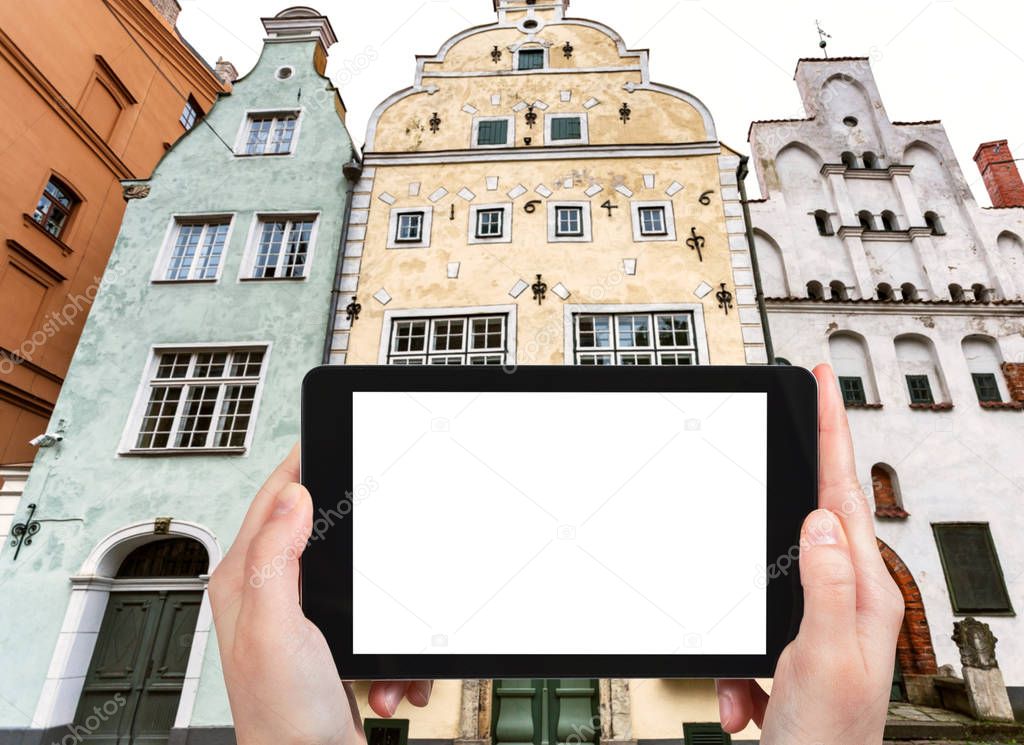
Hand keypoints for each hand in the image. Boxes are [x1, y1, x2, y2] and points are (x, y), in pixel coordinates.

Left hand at [209, 443, 431, 744]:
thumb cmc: (283, 719)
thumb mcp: (275, 629)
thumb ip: (275, 557)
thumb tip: (293, 495)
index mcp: (244, 582)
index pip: (272, 499)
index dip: (301, 464)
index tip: (328, 438)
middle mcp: (268, 594)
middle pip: (316, 528)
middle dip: (358, 539)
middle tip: (380, 526)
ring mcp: (301, 617)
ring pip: (354, 574)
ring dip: (382, 605)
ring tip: (378, 645)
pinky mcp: (331, 641)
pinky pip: (374, 617)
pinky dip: (390, 644)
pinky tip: (387, 674)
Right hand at [716, 364, 903, 743]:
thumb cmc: (829, 742)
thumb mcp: (824, 658)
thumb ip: (825, 584)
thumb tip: (819, 518)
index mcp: (864, 593)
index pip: (845, 495)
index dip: (834, 435)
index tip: (824, 386)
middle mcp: (848, 599)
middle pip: (814, 518)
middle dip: (791, 487)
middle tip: (792, 429)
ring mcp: (821, 622)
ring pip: (768, 578)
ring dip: (743, 625)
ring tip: (749, 686)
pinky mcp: (793, 645)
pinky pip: (750, 630)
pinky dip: (737, 671)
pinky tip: (747, 705)